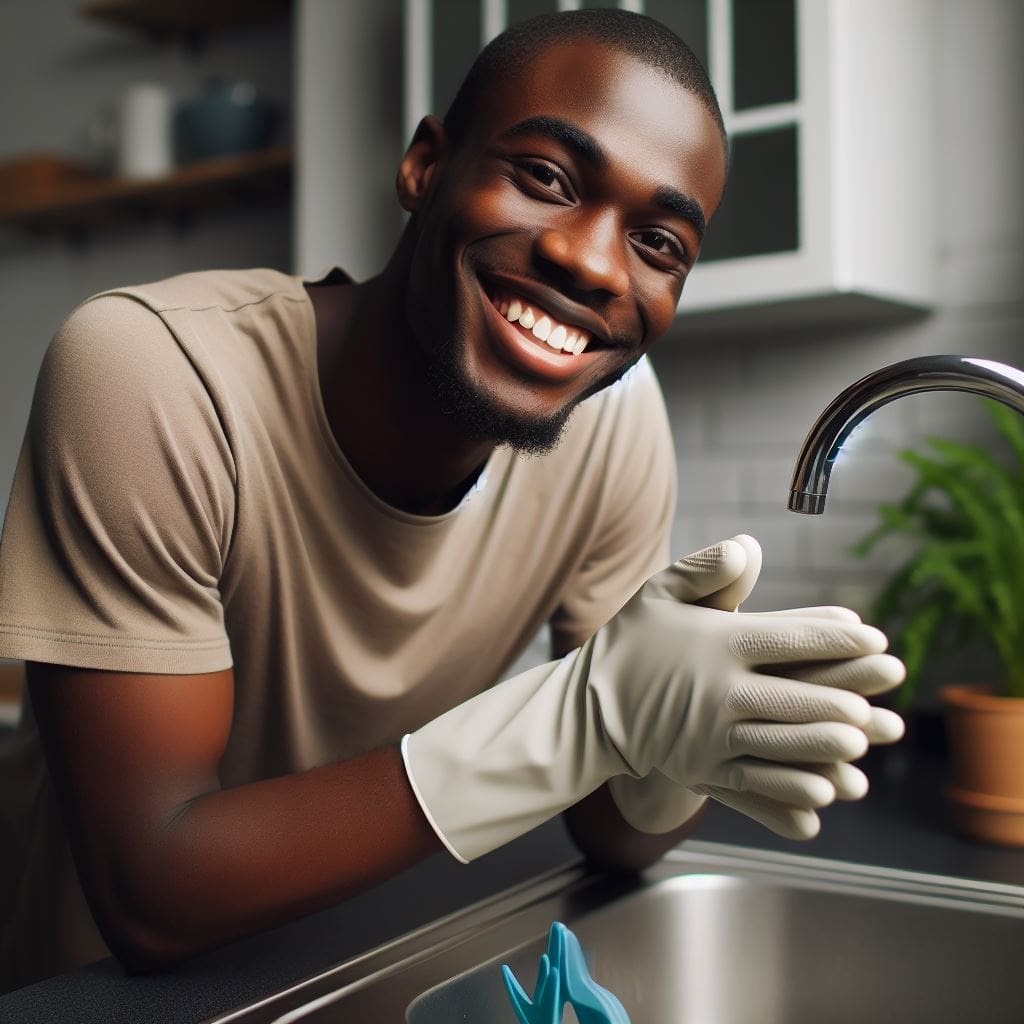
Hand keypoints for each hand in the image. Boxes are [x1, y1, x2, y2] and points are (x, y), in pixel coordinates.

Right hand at [403, 544, 900, 859]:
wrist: (589, 707)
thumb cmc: (632, 642)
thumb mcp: (659, 593)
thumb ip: (705, 569)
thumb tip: (749, 547)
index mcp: (717, 643)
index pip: (787, 638)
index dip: (834, 637)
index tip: (873, 636)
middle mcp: (718, 691)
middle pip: (791, 697)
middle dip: (838, 700)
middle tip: (876, 704)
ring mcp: (710, 734)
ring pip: (778, 744)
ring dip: (821, 746)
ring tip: (858, 746)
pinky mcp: (703, 768)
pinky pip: (753, 783)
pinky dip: (788, 791)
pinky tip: (820, 796)